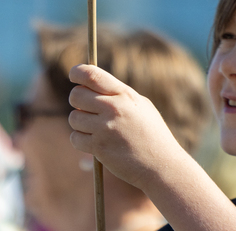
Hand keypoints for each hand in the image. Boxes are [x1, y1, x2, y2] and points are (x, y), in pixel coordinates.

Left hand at [68, 64, 184, 189]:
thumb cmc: (152, 132)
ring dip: (80, 122)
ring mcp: (105, 128)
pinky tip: (94, 142)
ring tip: (95, 127)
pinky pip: (75, 138)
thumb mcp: (140, 105)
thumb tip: (92, 85)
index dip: (77, 72)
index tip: (74, 75)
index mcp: (124, 93)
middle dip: (77, 100)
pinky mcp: (99, 148)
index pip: (91, 75)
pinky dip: (80, 140)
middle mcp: (113, 108)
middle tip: (86, 107)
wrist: (161, 164)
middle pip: (76, 95)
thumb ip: (117, 94)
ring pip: (74, 117)